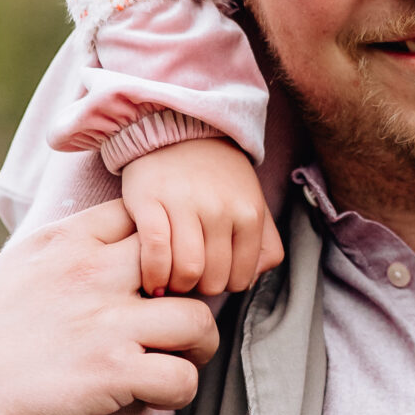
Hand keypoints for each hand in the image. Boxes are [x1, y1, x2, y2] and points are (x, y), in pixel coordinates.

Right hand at [0, 201, 221, 414]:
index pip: (142, 215)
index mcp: (61, 241)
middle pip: (185, 260)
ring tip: (176, 361)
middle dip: (192, 290)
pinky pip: (183, 379)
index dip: (158, 246)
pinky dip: (179, 392)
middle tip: (176, 321)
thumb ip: (27, 264)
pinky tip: (155, 398)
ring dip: (197, 346)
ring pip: (200, 320)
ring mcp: (106, 322)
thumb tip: (29, 270)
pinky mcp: (113, 373)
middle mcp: (92, 272)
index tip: (147, 278)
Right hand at [121, 135, 284, 297]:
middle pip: (212, 280)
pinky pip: (155, 251)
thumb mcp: (252, 202)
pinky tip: (151, 275)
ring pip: (186, 271)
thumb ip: (265, 242)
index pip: (240, 278)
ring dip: (175, 284)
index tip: (210, 273)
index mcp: (250, 213)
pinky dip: (152, 273)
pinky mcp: (150, 201)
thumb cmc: (215, 175)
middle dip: (198, 286)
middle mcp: (221, 210)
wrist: (176, 128)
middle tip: (187, 274)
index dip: (223, 283)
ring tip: (169, 276)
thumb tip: (251, 277)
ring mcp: (185, 204)